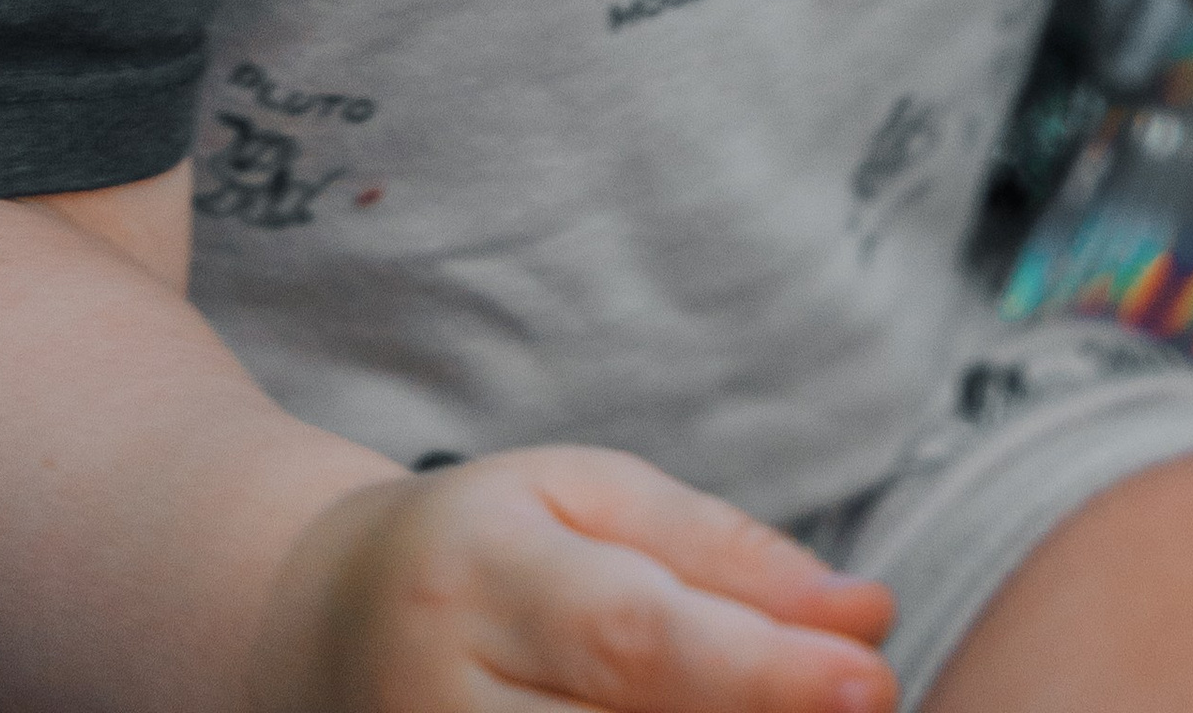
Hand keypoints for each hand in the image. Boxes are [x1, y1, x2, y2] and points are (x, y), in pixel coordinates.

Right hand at [255, 445, 896, 712]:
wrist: (319, 632)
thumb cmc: (488, 548)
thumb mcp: (591, 499)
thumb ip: (730, 556)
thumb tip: (868, 617)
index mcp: (481, 577)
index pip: (635, 639)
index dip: (760, 672)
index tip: (872, 679)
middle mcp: (443, 706)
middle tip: (856, 705)